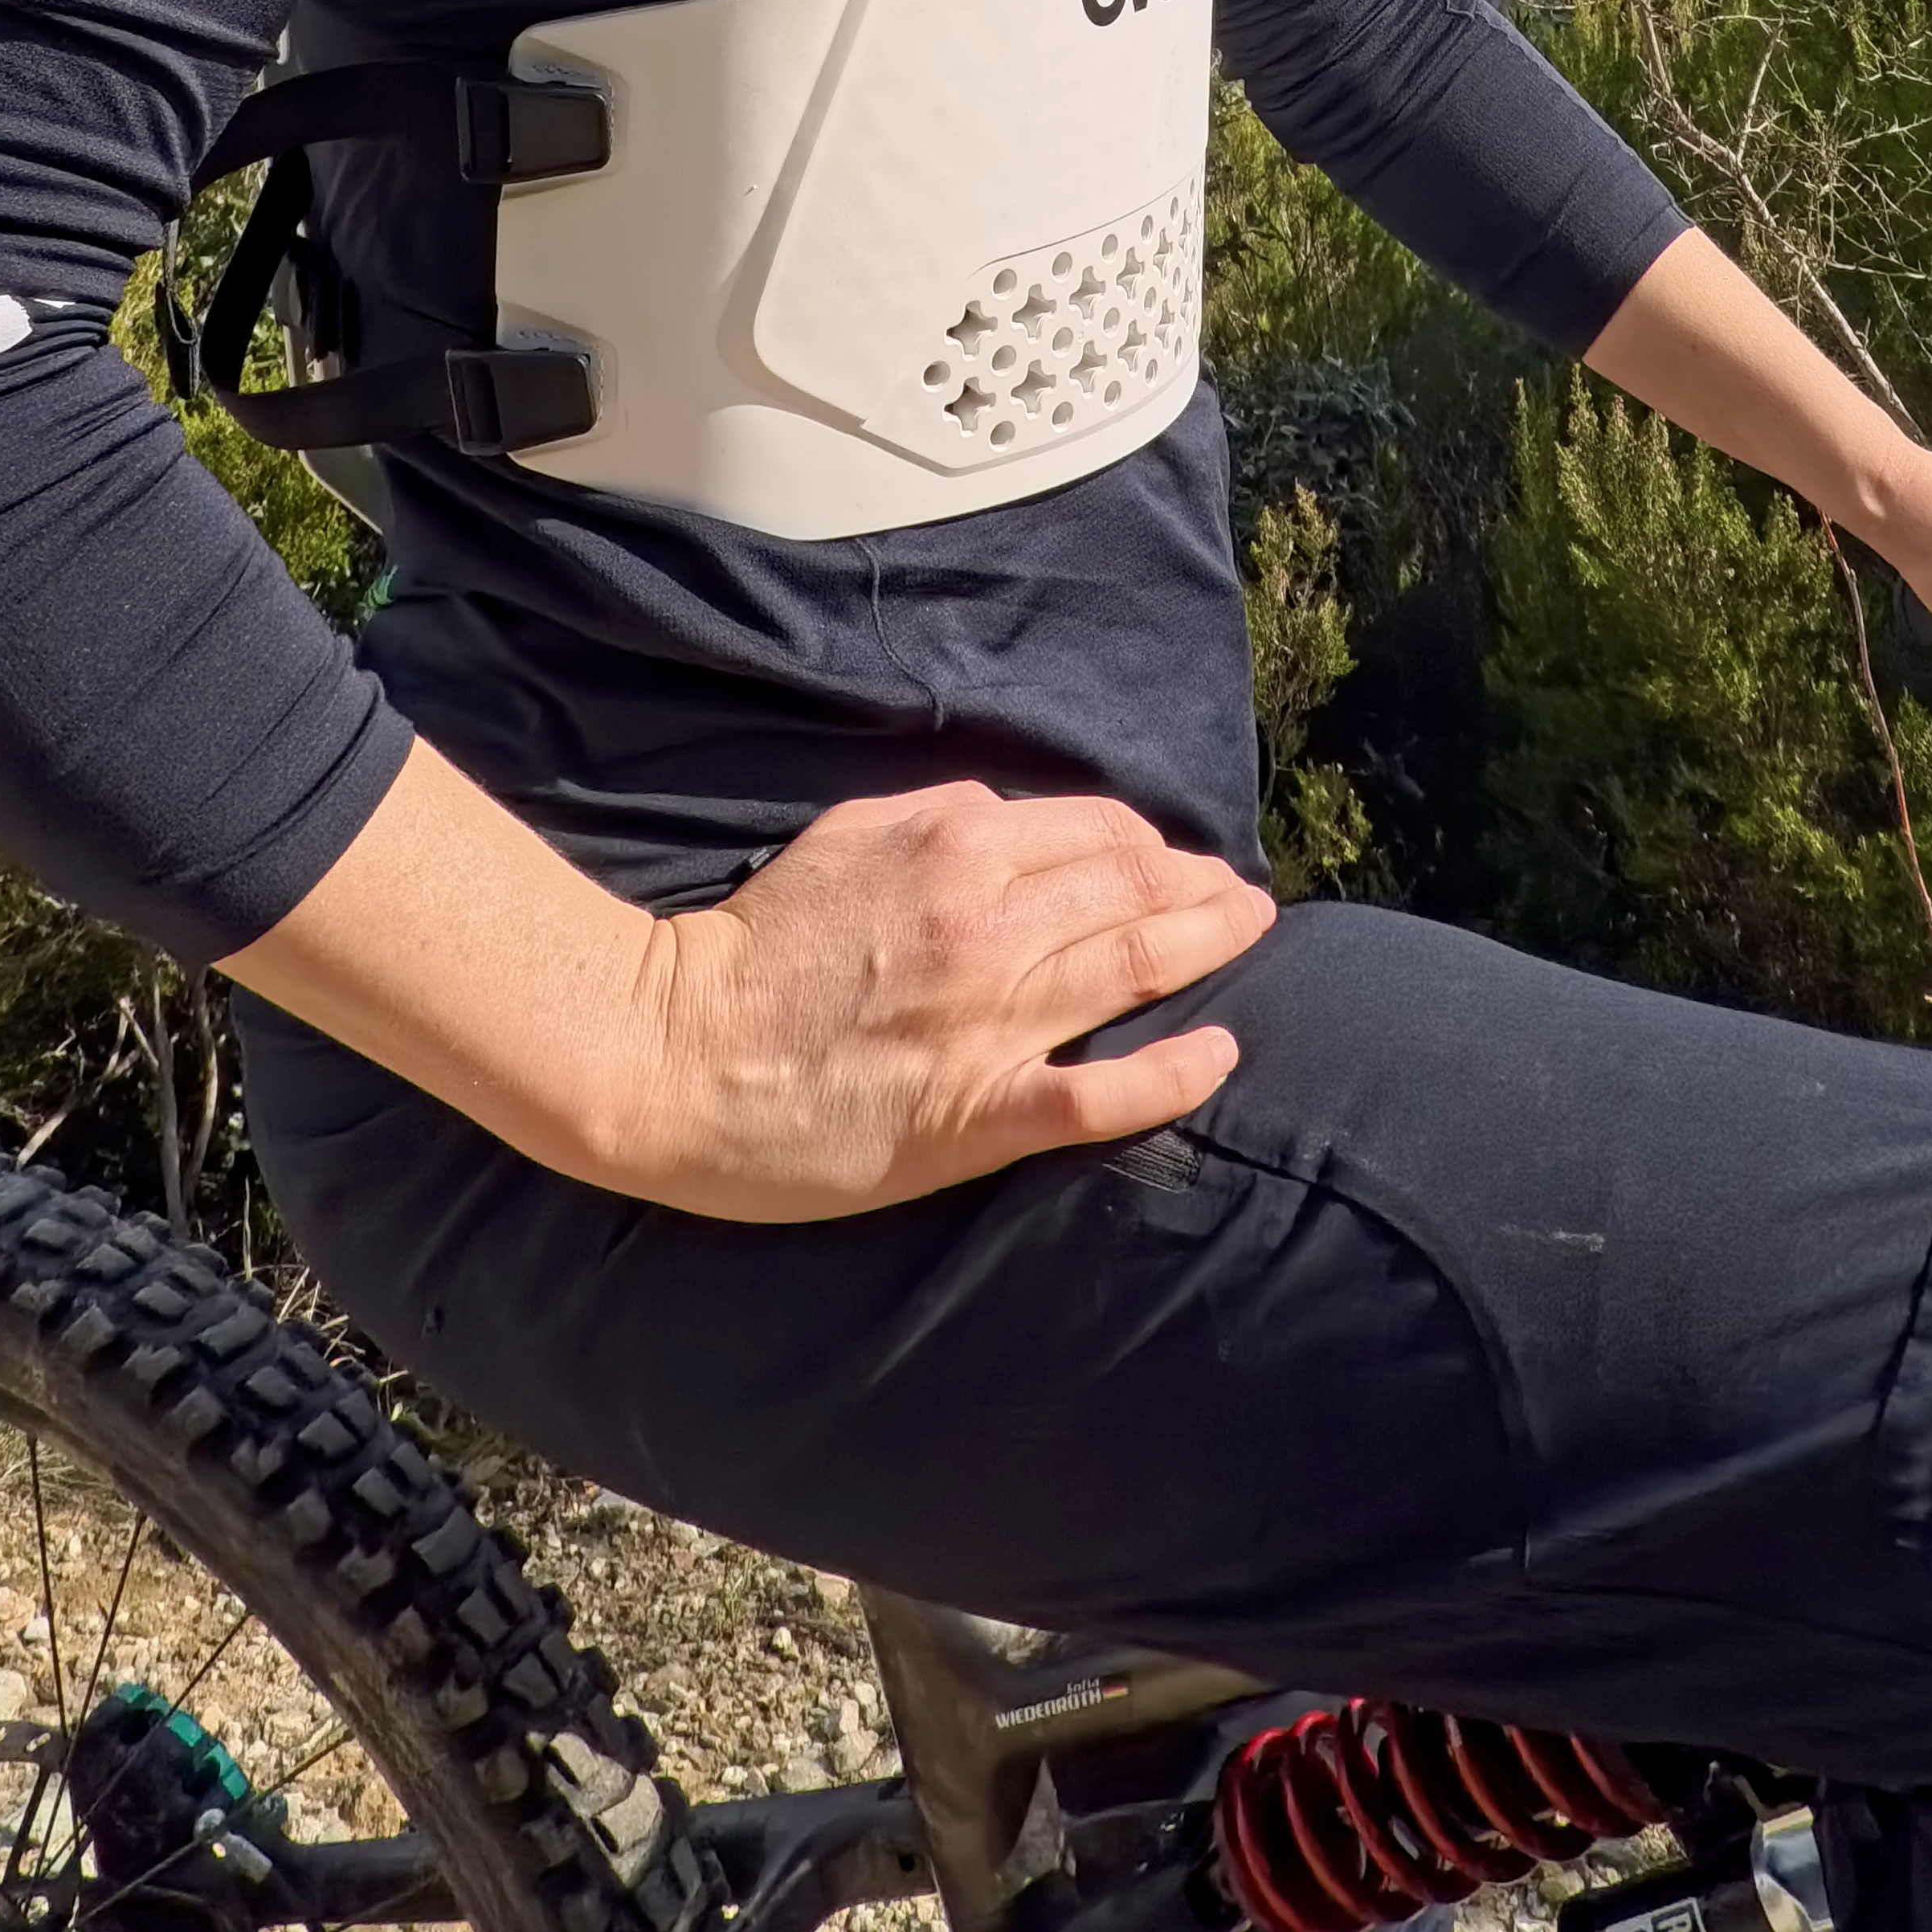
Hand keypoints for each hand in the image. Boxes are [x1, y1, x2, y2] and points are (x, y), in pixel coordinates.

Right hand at [623, 782, 1273, 1219]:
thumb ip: (937, 819)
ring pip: (1138, 965)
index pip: (1095, 829)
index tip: (1176, 858)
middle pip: (1134, 886)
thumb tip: (1012, 822)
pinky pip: (1106, 1091)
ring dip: (1210, 945)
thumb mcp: (848, 836)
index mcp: (956, 843)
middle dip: (1202, 885)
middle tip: (1246, 896)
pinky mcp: (982, 1112)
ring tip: (1254, 934)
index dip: (1151, 841)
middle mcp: (991, 920)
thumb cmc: (754, 944)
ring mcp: (993, 1018)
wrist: (677, 1051)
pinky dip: (1176, 1069)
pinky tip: (1223, 1052)